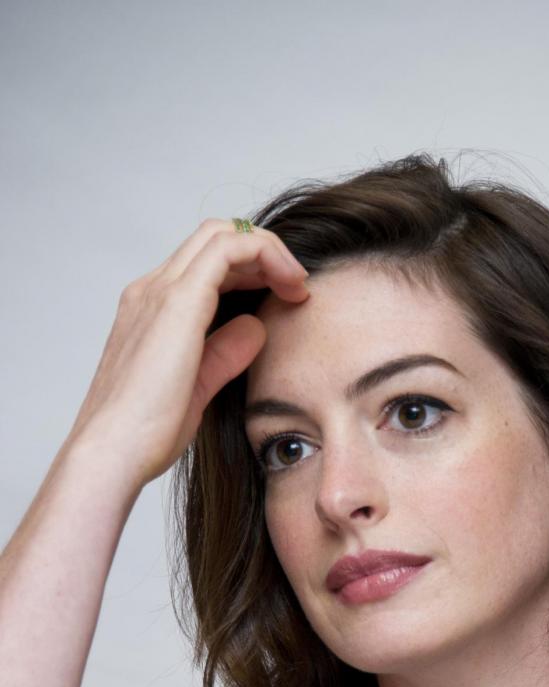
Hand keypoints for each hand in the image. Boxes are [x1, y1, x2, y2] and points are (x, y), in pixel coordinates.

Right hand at [64, 218, 309, 488]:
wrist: (113, 452)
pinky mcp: (178, 302)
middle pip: (214, 238)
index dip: (251, 270)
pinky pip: (228, 249)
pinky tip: (290, 285)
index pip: (205, 264)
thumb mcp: (197, 387)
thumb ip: (224, 354)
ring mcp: (160, 291)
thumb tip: (256, 327)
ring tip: (297, 285)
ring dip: (268, 251)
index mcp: (152, 310)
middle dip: (263, 254)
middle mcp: (152, 291)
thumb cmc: (145, 432)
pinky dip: (265, 255)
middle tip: (296, 287)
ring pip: (221, 235)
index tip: (285, 298)